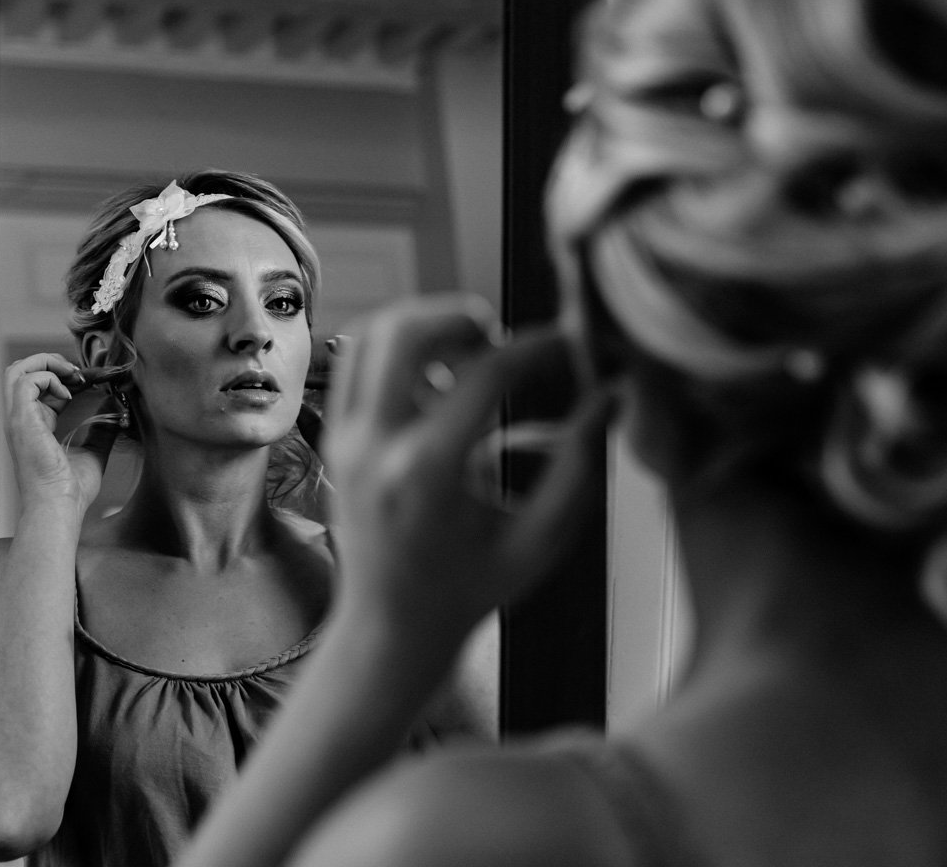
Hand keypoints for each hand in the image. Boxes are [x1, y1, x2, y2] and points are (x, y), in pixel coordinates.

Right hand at [3, 352, 117, 510]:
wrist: (60, 504)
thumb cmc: (71, 488)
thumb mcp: (93, 452)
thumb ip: (101, 431)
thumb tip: (115, 412)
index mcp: (35, 424)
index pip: (39, 385)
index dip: (62, 375)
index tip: (88, 379)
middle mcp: (22, 418)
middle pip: (20, 371)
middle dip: (50, 362)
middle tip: (78, 371)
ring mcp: (18, 418)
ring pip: (17, 370)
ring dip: (47, 364)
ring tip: (72, 375)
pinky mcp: (21, 419)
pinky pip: (25, 381)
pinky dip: (48, 378)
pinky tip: (68, 393)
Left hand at [323, 295, 611, 633]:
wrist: (392, 628)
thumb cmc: (471, 589)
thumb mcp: (540, 539)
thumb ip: (580, 468)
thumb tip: (611, 399)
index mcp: (427, 473)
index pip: (485, 373)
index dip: (538, 347)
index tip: (568, 345)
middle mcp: (375, 447)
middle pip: (407, 330)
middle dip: (464, 317)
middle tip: (501, 342)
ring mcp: (345, 439)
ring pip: (374, 333)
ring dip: (428, 327)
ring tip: (470, 360)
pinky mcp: (335, 437)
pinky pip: (359, 361)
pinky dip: (401, 351)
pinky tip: (440, 384)